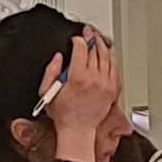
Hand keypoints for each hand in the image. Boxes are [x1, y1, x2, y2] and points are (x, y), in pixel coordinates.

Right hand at [42, 28, 121, 161]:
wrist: (78, 129)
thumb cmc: (64, 114)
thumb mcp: (48, 92)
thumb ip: (51, 71)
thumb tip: (59, 57)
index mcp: (78, 77)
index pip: (81, 49)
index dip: (78, 40)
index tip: (76, 39)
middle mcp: (94, 79)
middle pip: (95, 50)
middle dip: (91, 38)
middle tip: (88, 32)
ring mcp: (105, 84)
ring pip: (106, 56)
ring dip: (101, 45)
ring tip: (97, 39)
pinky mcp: (112, 89)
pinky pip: (114, 68)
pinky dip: (111, 58)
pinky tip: (107, 54)